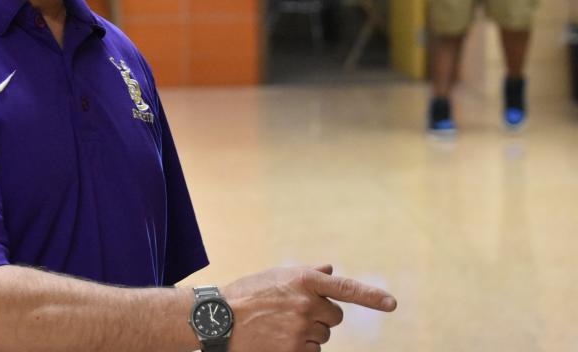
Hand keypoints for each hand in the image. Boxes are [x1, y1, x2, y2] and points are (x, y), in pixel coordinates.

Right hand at [223, 264, 395, 351]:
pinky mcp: (295, 351)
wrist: (219, 319)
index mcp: (304, 280)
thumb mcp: (277, 277)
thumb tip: (330, 268)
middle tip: (292, 314)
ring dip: (308, 334)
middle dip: (320, 317)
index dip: (371, 296)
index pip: (345, 288)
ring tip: (279, 327)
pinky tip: (278, 340)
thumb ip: (308, 275)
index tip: (392, 303)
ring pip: (322, 337)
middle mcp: (307, 303)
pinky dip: (301, 349)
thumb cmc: (248, 295)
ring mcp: (302, 329)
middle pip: (334, 317)